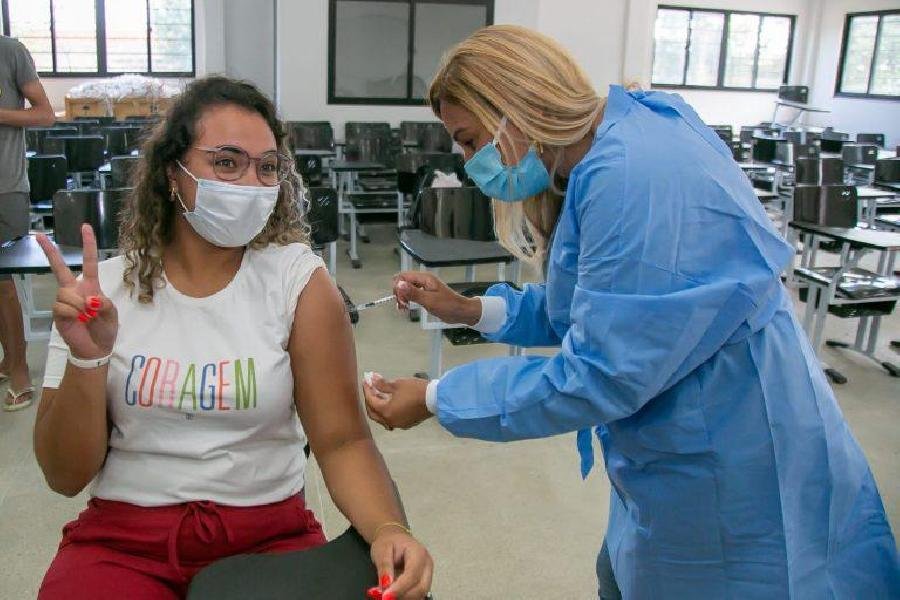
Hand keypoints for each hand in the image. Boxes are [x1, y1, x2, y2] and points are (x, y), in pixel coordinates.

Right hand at [36, 225, 117, 359]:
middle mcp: (74, 289)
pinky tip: (78, 320)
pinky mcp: (57, 312)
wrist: (96, 347)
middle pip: (60, 268)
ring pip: (65, 292)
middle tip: (40, 235)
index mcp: (91, 286)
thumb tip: (90, 298)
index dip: (88, 245)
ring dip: (79, 304)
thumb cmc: (105, 328)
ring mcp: (64, 300)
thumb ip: (104, 303)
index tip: (85, 227)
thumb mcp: (112, 313)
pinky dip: (73, 313)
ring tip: (87, 315)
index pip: (89, 262)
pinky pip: (62, 306)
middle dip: (50, 251)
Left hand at [363, 374, 430, 429]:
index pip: (371, 401)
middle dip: (370, 400)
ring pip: (382, 417)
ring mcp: (399, 424)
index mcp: (386, 412)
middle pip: (373, 413)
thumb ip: (382, 384)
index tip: (366, 380)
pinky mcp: (407, 423)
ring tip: (379, 393)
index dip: (367, 390)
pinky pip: (391, 419)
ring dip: (378, 406)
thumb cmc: (415, 390)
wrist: (434, 399)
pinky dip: (387, 411)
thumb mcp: (397, 384)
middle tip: (370, 388)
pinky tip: (390, 402)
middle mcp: (390, 421)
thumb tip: (372, 379)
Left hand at [370, 528, 432, 599]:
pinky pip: (417, 594)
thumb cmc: (389, 542)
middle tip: (385, 597)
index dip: (399, 588)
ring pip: (420, 594)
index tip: (386, 596)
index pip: (412, 575)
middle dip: (403, 596)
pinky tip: (393, 593)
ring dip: (403, 597)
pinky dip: (405, 596)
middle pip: (421, 587)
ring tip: (386, 592)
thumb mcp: (381, 550)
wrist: (394, 539)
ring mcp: (427, 574)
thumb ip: (384, 567)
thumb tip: (386, 584)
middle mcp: (427, 564)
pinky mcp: (424, 582)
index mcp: (418, 553)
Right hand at [392, 271, 480, 325]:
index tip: (401, 300)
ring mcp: (424, 287)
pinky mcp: (425, 295)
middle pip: (403, 282)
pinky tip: (407, 307)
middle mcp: (423, 280)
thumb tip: (399, 285)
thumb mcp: (429, 300)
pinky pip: (412, 294)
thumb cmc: (448, 306)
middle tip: (402, 306)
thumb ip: (413, 293)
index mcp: (425, 278)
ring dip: (402, 297)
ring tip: (404, 308)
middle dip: (399, 293)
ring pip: (406, 288)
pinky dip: (407, 300)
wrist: (462, 312)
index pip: (403, 276)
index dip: (398, 287)